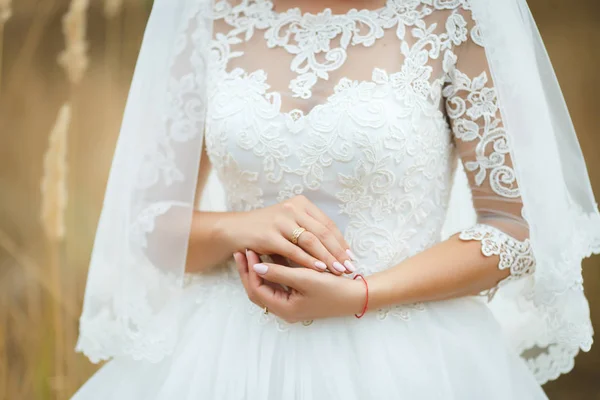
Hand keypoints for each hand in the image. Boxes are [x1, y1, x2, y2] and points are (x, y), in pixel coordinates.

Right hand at [220, 195, 356, 274]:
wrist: (235, 229)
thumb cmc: (265, 230)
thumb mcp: (289, 225)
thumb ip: (308, 233)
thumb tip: (335, 251)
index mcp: (301, 204)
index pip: (327, 224)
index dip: (341, 241)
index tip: (351, 256)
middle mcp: (292, 208)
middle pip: (323, 232)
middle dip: (338, 251)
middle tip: (350, 266)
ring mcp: (281, 220)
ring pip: (311, 241)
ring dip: (327, 257)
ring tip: (339, 270)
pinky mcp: (270, 235)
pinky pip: (294, 250)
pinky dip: (309, 261)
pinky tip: (320, 269)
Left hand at [234, 250, 365, 322]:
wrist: (357, 297)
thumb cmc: (333, 289)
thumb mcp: (305, 279)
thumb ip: (279, 273)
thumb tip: (255, 267)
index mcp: (284, 308)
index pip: (256, 289)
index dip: (250, 270)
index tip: (249, 251)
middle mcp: (285, 308)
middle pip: (258, 289)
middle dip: (250, 270)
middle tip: (243, 251)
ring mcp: (291, 303)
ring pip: (268, 286)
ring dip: (261, 269)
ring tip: (253, 250)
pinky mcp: (298, 296)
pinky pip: (279, 283)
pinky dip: (274, 271)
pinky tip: (272, 255)